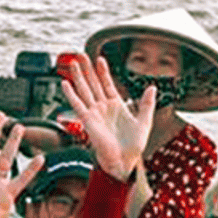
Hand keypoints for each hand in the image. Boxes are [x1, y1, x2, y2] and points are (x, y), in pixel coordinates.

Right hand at [60, 56, 154, 181]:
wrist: (125, 162)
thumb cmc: (134, 146)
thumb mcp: (144, 122)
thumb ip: (147, 104)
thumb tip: (152, 87)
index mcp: (116, 105)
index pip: (107, 84)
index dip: (103, 71)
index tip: (99, 58)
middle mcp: (103, 107)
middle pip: (93, 83)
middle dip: (87, 69)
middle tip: (80, 55)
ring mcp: (94, 113)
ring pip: (84, 90)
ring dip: (78, 77)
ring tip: (72, 63)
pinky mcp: (88, 121)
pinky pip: (78, 105)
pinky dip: (71, 94)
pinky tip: (65, 84)